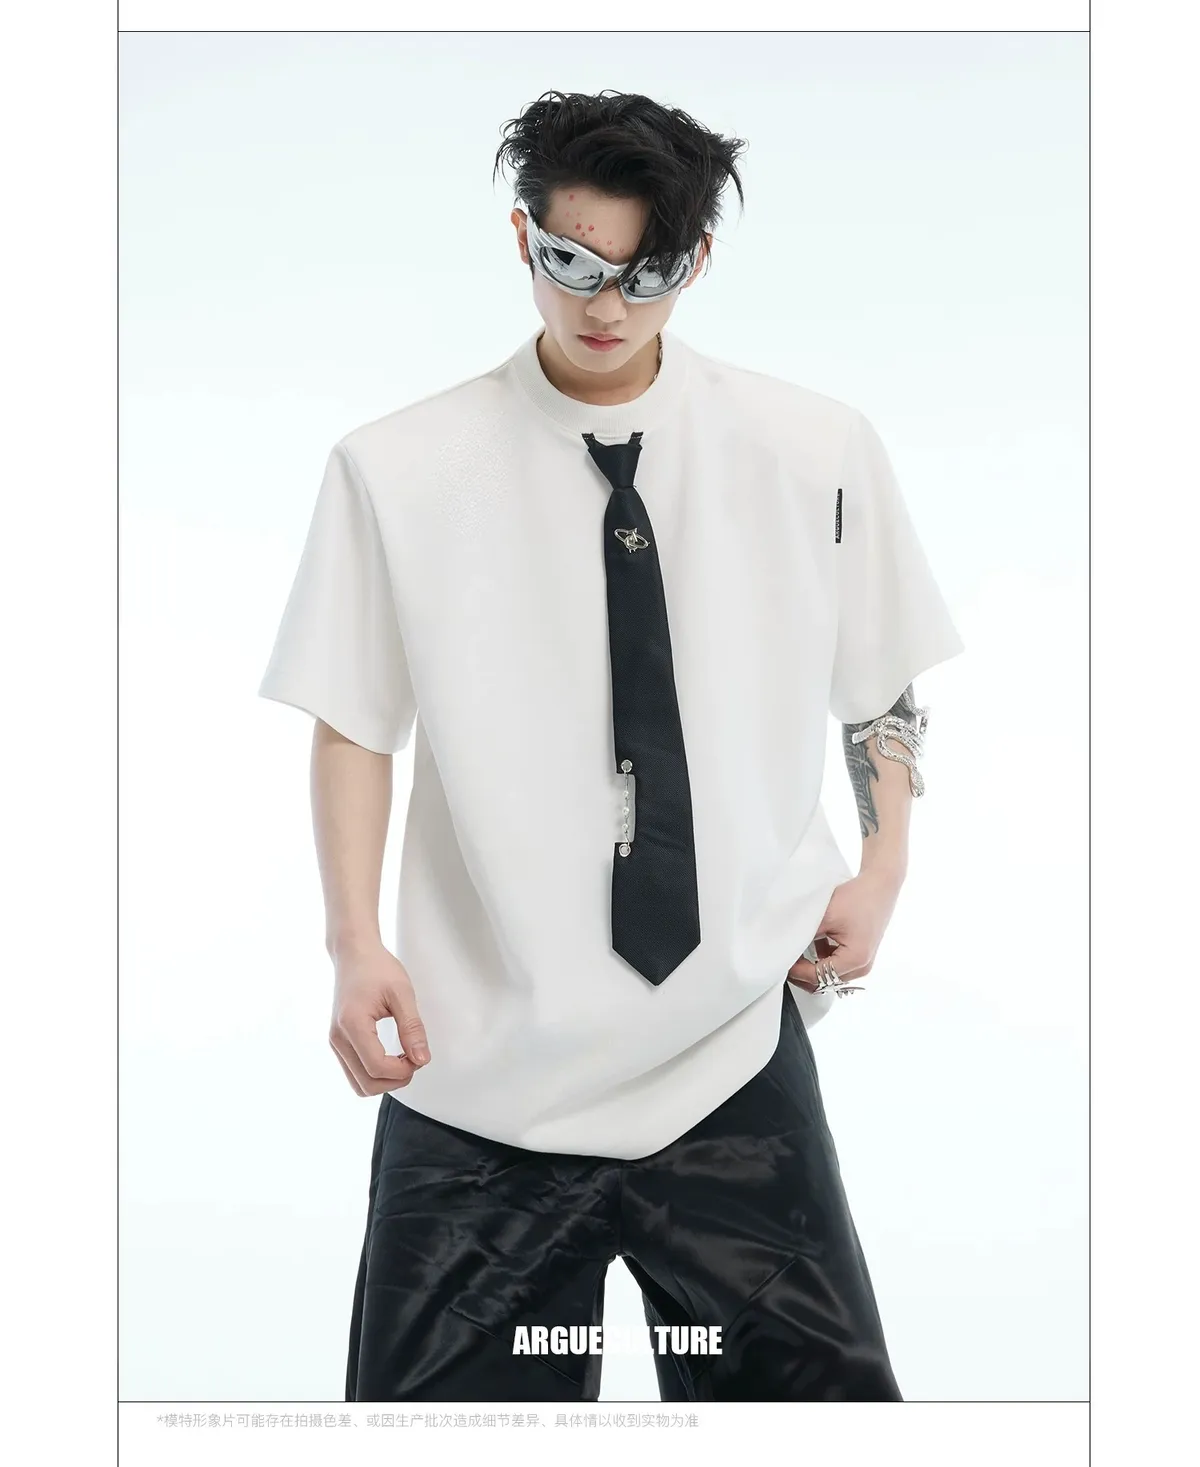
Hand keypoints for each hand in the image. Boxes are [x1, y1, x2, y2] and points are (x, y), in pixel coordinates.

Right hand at [328, 940, 430, 1095]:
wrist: (354, 954)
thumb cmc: (376, 967)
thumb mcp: (402, 993)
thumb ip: (412, 1027)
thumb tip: (421, 1059)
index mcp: (352, 1024)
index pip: (376, 1067)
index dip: (402, 1070)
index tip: (419, 1057)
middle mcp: (338, 1037)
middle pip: (366, 1084)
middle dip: (395, 1080)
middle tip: (414, 1059)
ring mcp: (335, 1042)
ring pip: (359, 1084)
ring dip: (385, 1080)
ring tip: (403, 1059)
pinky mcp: (338, 1043)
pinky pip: (355, 1073)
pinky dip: (375, 1074)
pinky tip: (391, 1057)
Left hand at [786, 868, 903, 991]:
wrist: (879, 885)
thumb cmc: (857, 897)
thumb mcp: (825, 916)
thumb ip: (805, 935)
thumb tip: (786, 949)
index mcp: (856, 959)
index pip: (819, 977)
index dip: (797, 971)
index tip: (783, 962)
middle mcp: (862, 967)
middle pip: (825, 982)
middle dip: (804, 973)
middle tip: (786, 960)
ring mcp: (864, 964)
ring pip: (830, 976)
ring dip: (812, 967)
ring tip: (797, 953)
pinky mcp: (861, 957)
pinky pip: (837, 968)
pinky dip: (822, 960)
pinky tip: (814, 945)